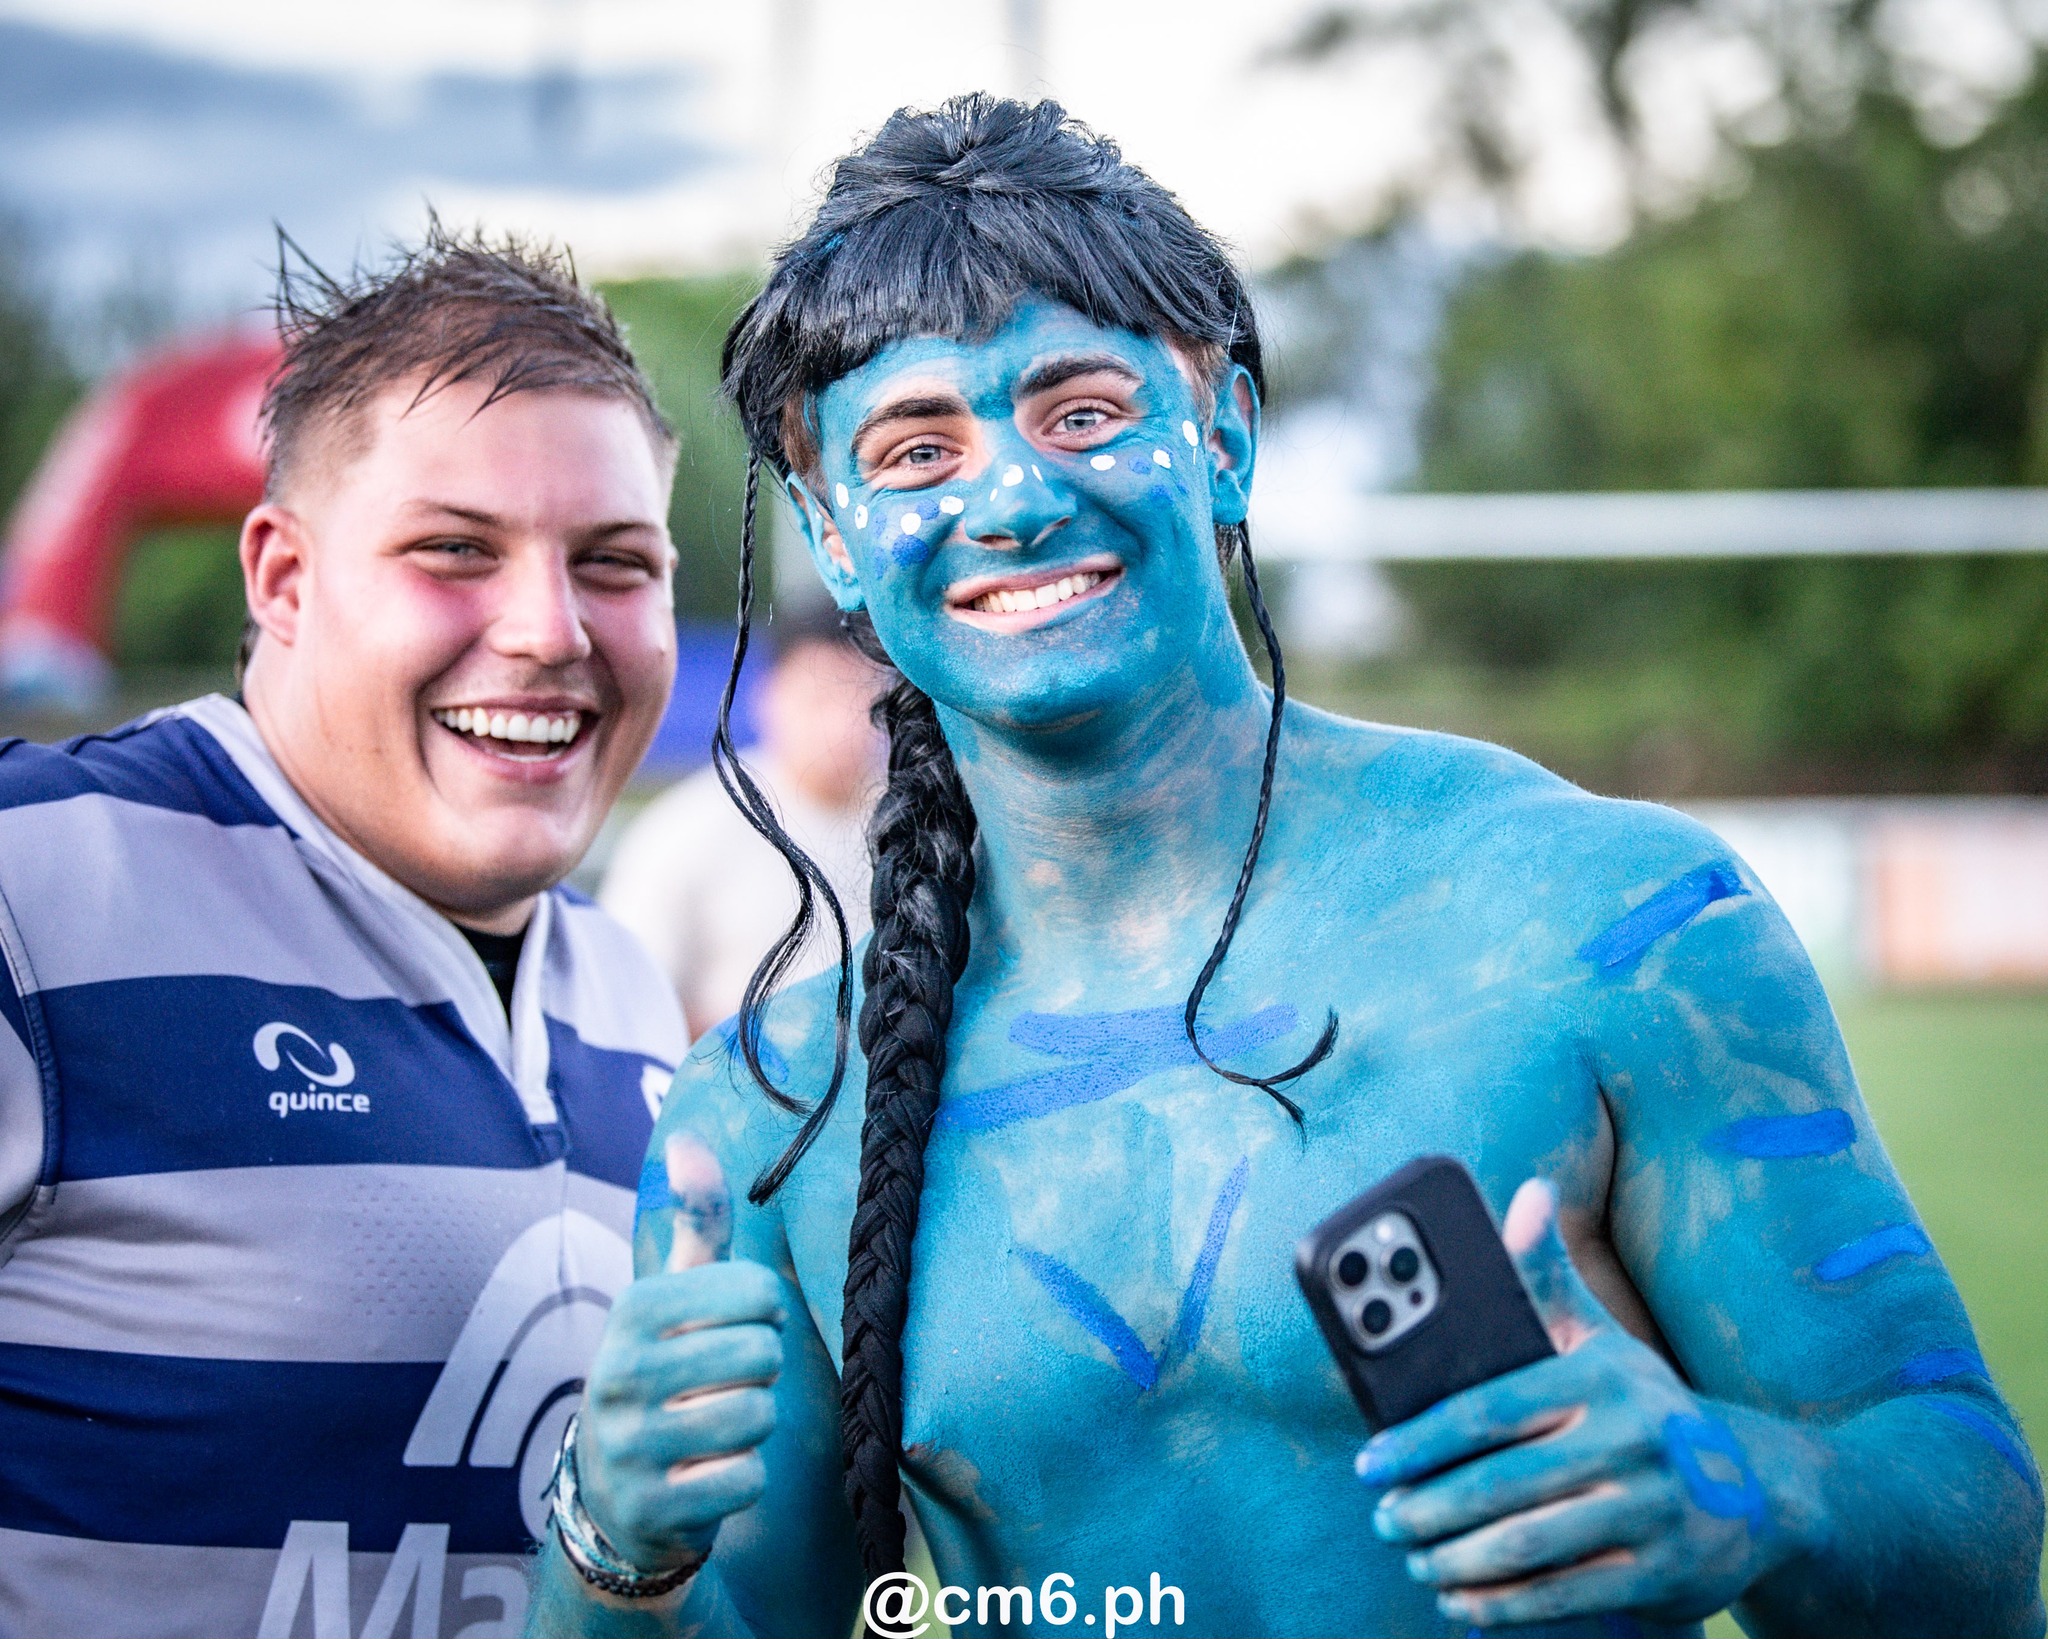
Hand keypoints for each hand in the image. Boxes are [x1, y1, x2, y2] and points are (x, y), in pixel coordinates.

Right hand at [575, 1135, 783, 1574]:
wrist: (614, 1492)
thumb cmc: (663, 1371)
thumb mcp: (672, 1296)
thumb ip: (694, 1223)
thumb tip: (689, 1140)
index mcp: (633, 1310)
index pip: (759, 1292)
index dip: (766, 1313)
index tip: (736, 1326)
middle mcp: (618, 1373)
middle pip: (762, 1355)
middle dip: (760, 1371)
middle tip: (725, 1381)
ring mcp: (630, 1446)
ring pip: (757, 1418)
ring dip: (753, 1425)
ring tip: (717, 1424)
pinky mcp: (651, 1510)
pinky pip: (746, 1481)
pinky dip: (743, 1478)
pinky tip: (710, 1473)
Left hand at [1357, 1179, 1806, 1627]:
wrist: (1758, 1488)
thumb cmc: (1643, 1404)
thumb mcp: (1601, 1336)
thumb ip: (1550, 1274)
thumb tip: (1530, 1191)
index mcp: (1603, 1375)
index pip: (1489, 1409)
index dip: (1419, 1441)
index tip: (1371, 1463)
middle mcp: (1633, 1439)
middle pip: (1501, 1483)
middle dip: (1428, 1508)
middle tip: (1385, 1519)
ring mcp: (1653, 1509)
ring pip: (1528, 1543)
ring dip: (1456, 1559)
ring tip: (1414, 1557)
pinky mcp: (1666, 1572)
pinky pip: (1566, 1593)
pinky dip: (1504, 1603)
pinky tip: (1462, 1600)